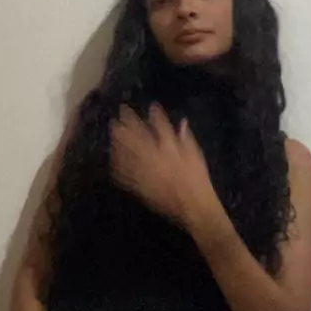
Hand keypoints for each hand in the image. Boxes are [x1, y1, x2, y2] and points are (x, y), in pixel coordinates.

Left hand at [110, 104, 218, 226]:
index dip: (155, 114)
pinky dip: (118, 164)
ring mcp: (145, 171)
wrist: (192, 206)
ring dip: (119, 140)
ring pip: (128, 152)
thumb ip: (186, 138)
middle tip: (121, 112)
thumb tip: (183, 122)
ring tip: (113, 130)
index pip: (161, 126)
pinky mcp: (140, 184)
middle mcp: (155, 157)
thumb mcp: (196, 156)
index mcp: (171, 148)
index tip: (151, 105)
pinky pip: (125, 173)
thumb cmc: (197, 180)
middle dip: (129, 123)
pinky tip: (113, 157)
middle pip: (138, 136)